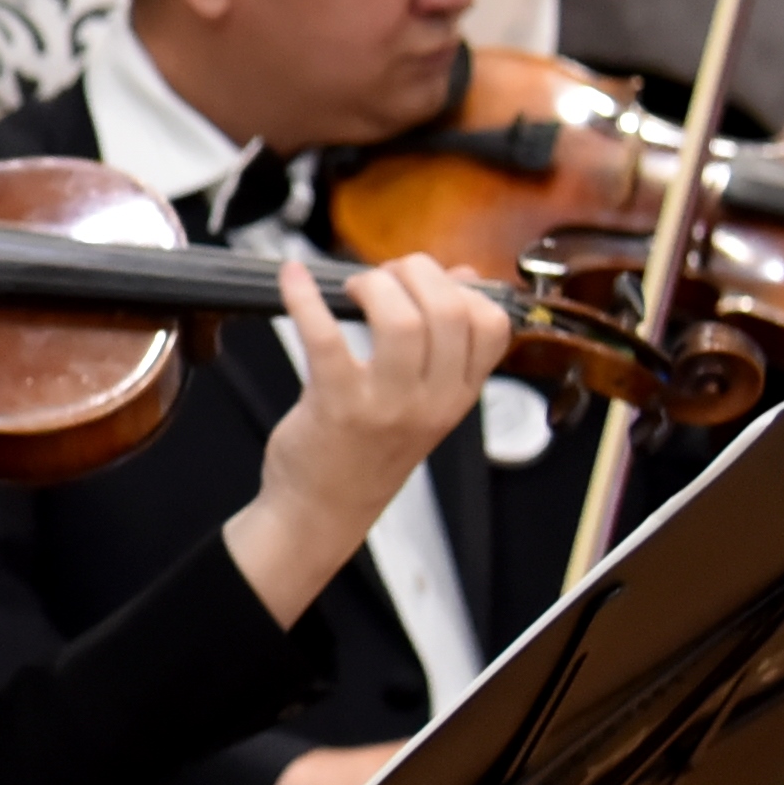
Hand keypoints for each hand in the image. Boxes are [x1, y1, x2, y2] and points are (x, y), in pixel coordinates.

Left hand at [220, 250, 504, 624]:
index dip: (460, 286)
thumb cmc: (368, 449)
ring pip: (401, 319)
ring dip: (373, 284)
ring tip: (352, 288)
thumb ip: (445, 344)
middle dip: (414, 272)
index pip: (492, 324)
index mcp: (459, 395)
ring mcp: (387, 405)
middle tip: (383, 277)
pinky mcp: (337, 404)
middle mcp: (432, 401)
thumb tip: (465, 276)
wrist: (323, 512)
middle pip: (447, 310)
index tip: (426, 281)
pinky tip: (292, 278)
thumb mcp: (424, 402)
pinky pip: (325, 336)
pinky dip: (304, 297)